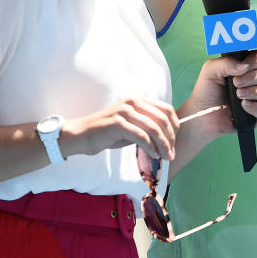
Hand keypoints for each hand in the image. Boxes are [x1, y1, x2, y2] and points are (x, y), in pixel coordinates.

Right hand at [60, 97, 180, 161]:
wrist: (81, 135)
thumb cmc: (107, 133)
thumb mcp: (130, 127)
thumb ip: (146, 128)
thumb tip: (167, 140)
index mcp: (137, 100)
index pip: (165, 109)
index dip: (174, 125)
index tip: (175, 141)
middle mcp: (133, 102)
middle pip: (162, 119)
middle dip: (170, 138)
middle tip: (171, 154)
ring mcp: (125, 111)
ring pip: (153, 128)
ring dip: (162, 145)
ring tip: (165, 157)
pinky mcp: (118, 123)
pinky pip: (141, 136)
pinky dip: (150, 147)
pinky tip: (153, 155)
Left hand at [181, 49, 256, 136]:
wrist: (201, 114)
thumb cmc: (206, 91)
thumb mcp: (210, 70)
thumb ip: (226, 63)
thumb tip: (244, 66)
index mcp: (243, 68)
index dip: (256, 59)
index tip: (244, 65)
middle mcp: (252, 82)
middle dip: (251, 77)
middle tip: (235, 82)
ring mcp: (255, 99)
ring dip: (253, 92)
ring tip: (238, 94)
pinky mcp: (255, 115)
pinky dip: (254, 107)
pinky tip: (243, 105)